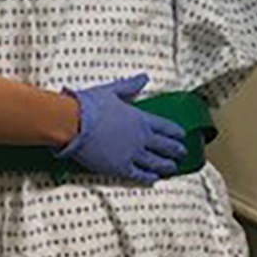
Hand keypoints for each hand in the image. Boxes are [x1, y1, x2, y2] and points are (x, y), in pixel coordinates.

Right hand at [56, 74, 187, 183]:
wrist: (73, 123)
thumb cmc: (90, 104)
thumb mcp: (112, 90)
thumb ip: (130, 86)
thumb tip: (144, 77)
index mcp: (140, 118)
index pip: (165, 127)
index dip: (175, 132)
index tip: (182, 136)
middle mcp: (141, 138)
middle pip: (164, 146)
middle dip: (176, 150)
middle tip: (183, 153)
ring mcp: (132, 154)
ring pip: (155, 163)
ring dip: (166, 166)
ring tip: (173, 168)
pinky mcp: (120, 168)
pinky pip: (138, 175)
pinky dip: (148, 178)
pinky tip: (153, 179)